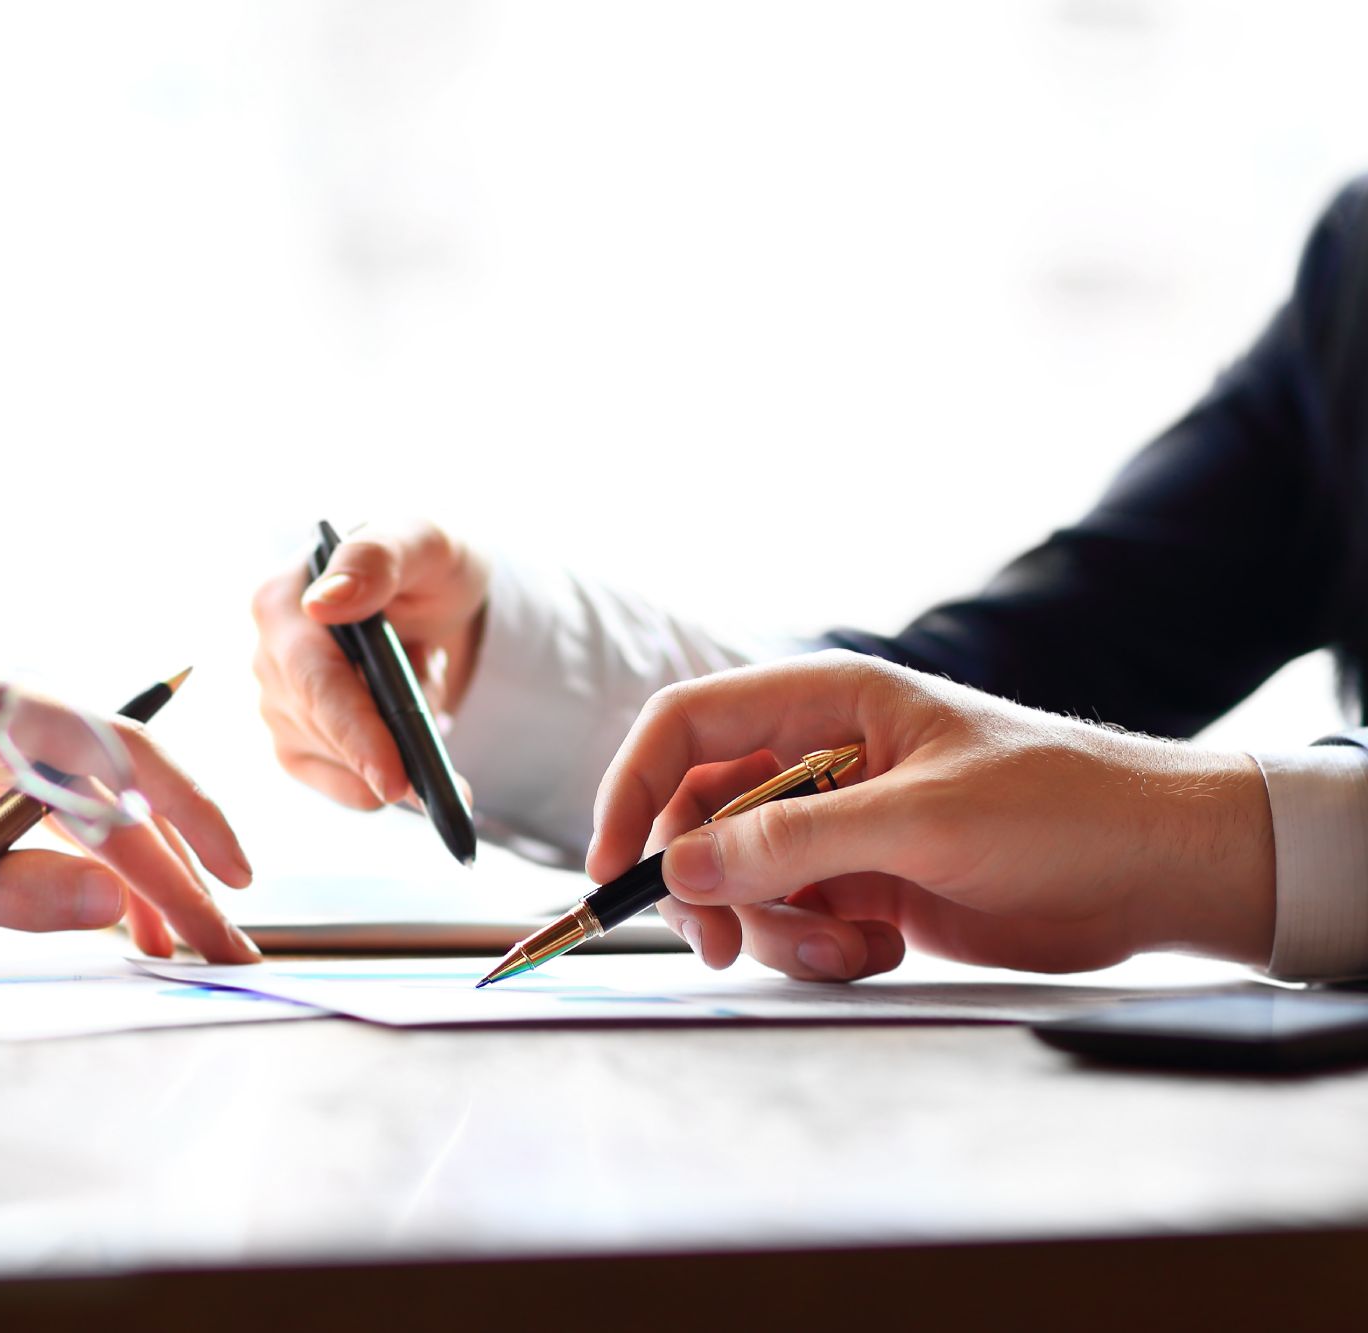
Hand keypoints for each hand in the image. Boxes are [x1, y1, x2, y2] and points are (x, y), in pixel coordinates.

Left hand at [0, 665, 261, 962]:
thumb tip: (113, 901)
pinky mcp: (3, 779)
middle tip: (224, 944)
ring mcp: (9, 744)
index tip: (229, 878)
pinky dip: (111, 874)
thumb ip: (6, 893)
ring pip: (111, 810)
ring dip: (153, 878)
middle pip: (126, 788)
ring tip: (187, 950)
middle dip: (179, 870)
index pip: (117, 755)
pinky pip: (79, 824)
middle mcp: (9, 712)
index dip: (185, 815)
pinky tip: (137, 926)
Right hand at [251, 520, 489, 807]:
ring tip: (427, 686)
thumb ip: (377, 557)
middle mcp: (269, 655)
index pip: (312, 679)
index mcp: (282, 599)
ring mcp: (279, 704)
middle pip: (326, 731)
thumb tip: (324, 602)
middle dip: (392, 750)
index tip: (394, 778)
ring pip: (339, 764)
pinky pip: (342, 788)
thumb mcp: (424, 540)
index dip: (354, 731)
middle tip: (449, 769)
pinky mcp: (298, 743)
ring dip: (397, 749)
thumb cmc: (430, 563)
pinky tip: (412, 746)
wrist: (442, 601)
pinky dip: (384, 782)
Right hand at [585, 651, 1276, 980]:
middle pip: (700, 818)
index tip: (614, 867)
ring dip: (773, 928)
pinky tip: (881, 948)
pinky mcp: (863, 885)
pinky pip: (792, 922)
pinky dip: (818, 949)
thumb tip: (683, 868)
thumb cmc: (1060, 806)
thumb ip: (794, 842)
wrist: (1158, 869)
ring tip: (845, 946)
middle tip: (721, 944)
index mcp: (825, 702)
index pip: (686, 728)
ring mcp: (839, 826)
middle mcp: (818, 760)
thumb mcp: (920, 819)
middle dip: (706, 885)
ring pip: (741, 882)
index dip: (634, 790)